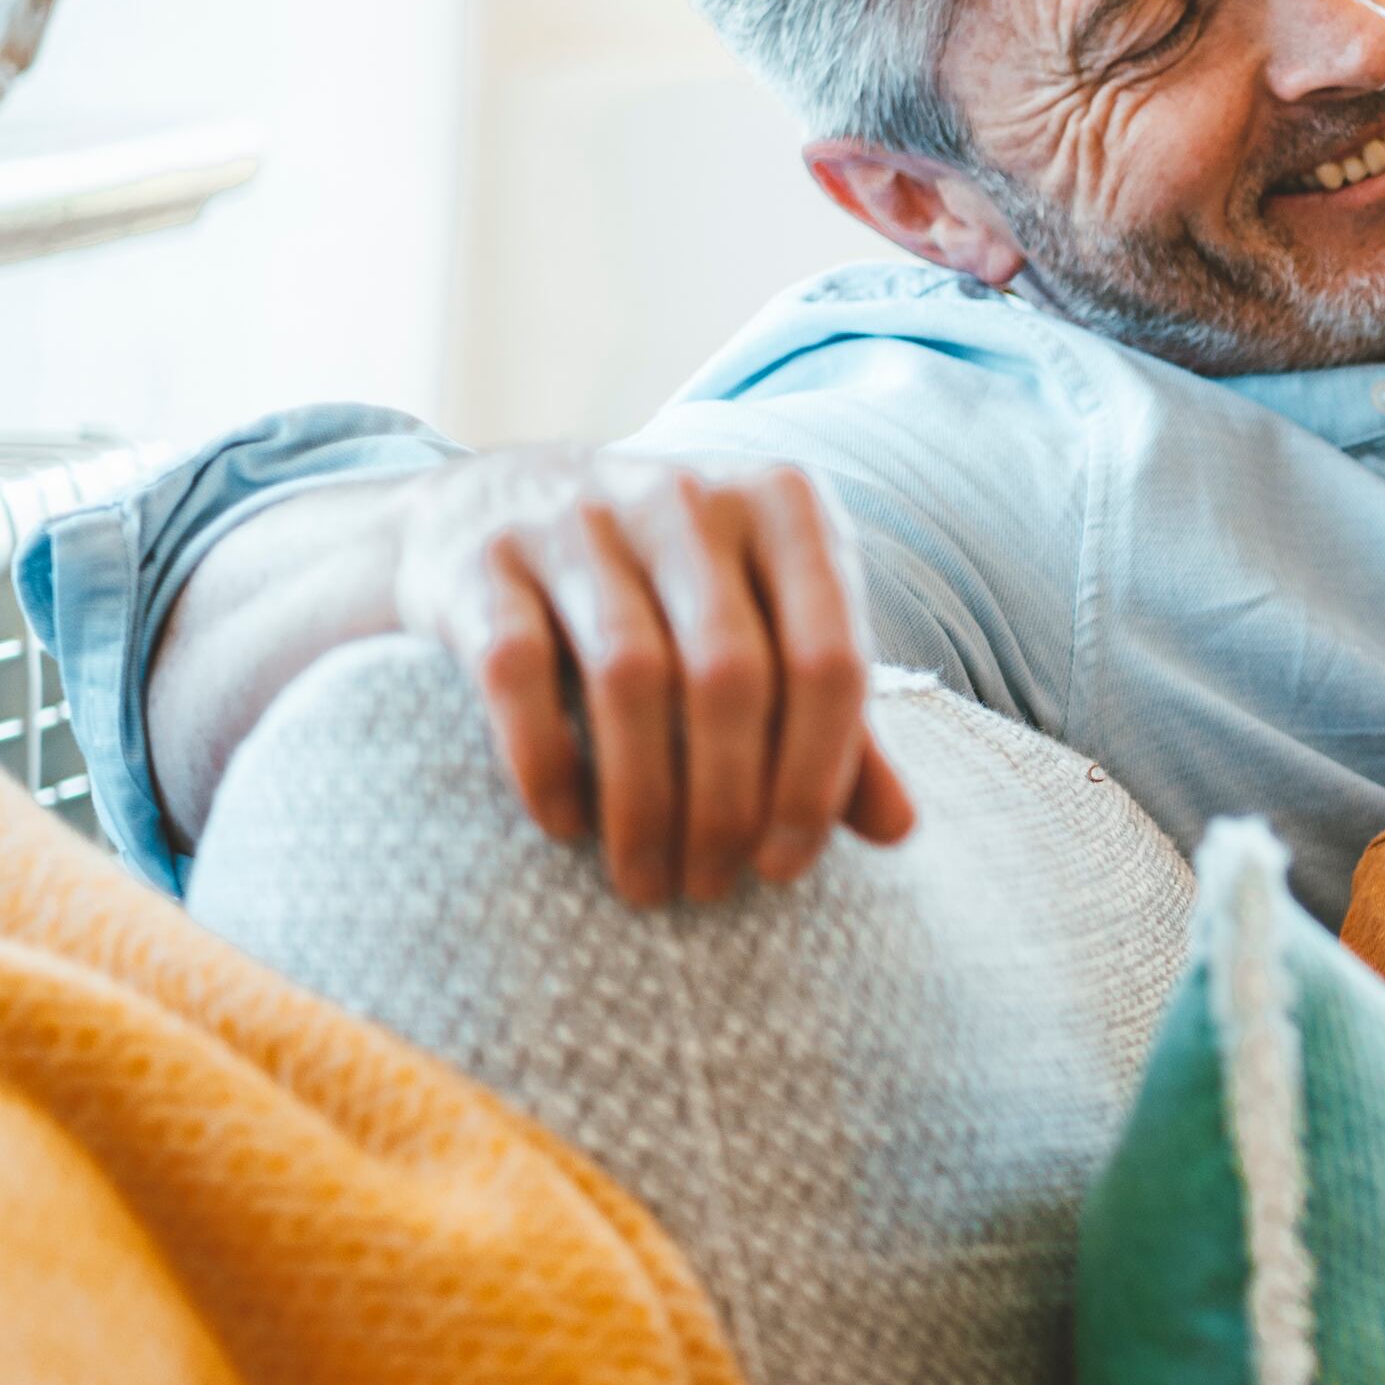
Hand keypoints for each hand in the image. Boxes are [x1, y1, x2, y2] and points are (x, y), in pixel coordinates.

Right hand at [387, 448, 913, 906]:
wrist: (494, 504)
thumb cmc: (671, 591)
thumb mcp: (768, 630)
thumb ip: (838, 723)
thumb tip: (901, 830)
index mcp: (786, 507)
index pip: (829, 658)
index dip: (815, 779)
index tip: (786, 868)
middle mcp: (687, 497)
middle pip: (732, 676)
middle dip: (726, 805)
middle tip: (712, 887)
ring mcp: (578, 517)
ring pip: (630, 679)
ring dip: (642, 803)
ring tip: (647, 882)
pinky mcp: (483, 556)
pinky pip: (519, 672)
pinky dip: (548, 763)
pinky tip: (566, 828)